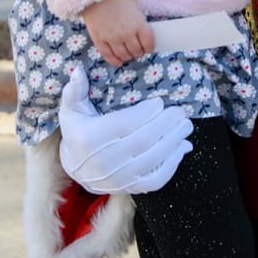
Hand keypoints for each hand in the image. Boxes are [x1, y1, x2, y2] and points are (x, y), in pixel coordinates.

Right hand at [58, 65, 192, 194]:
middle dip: (166, 124)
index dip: (146, 113)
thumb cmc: (78, 132)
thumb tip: (79, 69)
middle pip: (143, 141)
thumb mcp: (72, 110)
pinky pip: (156, 179)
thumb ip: (75, 90)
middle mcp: (104, 161)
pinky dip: (173, 164)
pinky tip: (182, 147)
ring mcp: (118, 179)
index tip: (160, 102)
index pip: (124, 125)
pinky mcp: (130, 188)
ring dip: (174, 141)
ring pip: (153, 160)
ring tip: (186, 126)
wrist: (76, 169)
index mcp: (89, 139)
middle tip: (180, 112)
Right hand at [82, 0, 154, 66]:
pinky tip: (118, 61)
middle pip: (136, 51)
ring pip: (124, 55)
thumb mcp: (135, 8)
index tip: (148, 48)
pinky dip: (114, 61)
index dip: (149, 48)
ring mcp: (112, 38)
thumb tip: (142, 37)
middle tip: (138, 51)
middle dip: (139, 52)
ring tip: (128, 54)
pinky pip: (108, 55)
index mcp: (139, 24)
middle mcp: (127, 34)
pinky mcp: (99, 39)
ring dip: (128, 56)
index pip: (148, 43)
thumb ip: (139, 24)